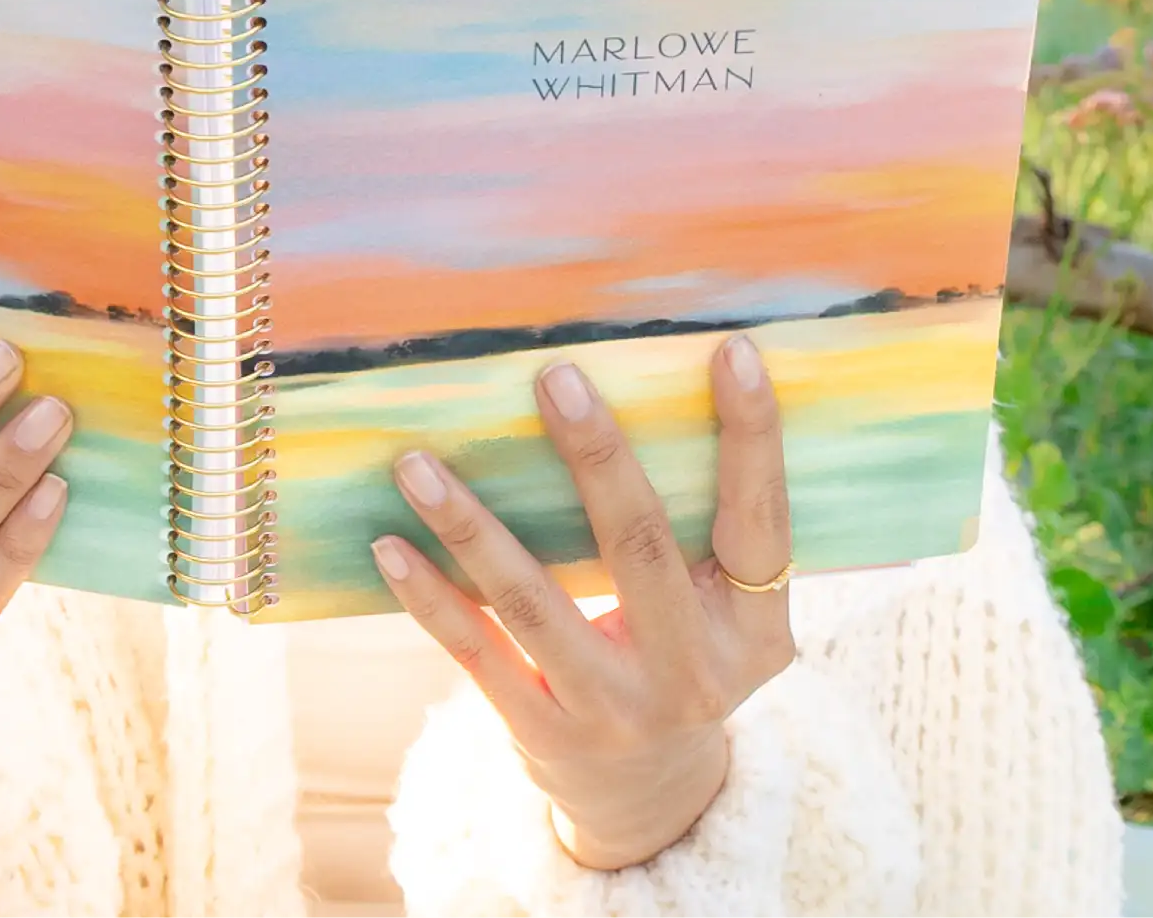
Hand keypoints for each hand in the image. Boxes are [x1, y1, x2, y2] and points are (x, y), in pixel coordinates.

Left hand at [376, 334, 804, 871]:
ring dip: (471, 524)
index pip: (762, 522)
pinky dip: (430, 596)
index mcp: (756, 634)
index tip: (733, 352)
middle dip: (596, 457)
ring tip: (417, 462)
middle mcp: (691, 675)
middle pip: (640, 549)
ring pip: (533, 602)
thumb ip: (712, 544)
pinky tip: (389, 544)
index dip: (752, 439)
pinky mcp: (541, 733)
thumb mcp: (731, 624)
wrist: (650, 798)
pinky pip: (476, 653)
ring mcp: (612, 710)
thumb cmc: (687, 664)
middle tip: (555, 377)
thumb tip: (659, 397)